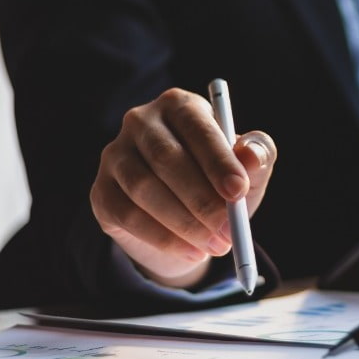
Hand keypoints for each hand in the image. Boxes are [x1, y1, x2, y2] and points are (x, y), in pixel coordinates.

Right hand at [92, 88, 276, 288]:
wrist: (186, 223)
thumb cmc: (220, 184)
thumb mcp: (248, 170)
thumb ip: (257, 157)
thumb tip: (251, 155)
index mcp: (180, 106)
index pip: (196, 126)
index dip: (218, 159)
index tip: (238, 191)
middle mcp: (141, 122)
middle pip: (166, 157)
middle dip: (201, 198)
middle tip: (228, 229)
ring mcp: (115, 156)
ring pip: (144, 188)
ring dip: (185, 223)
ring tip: (216, 245)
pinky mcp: (102, 192)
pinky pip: (128, 215)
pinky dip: (164, 238)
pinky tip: (191, 252)